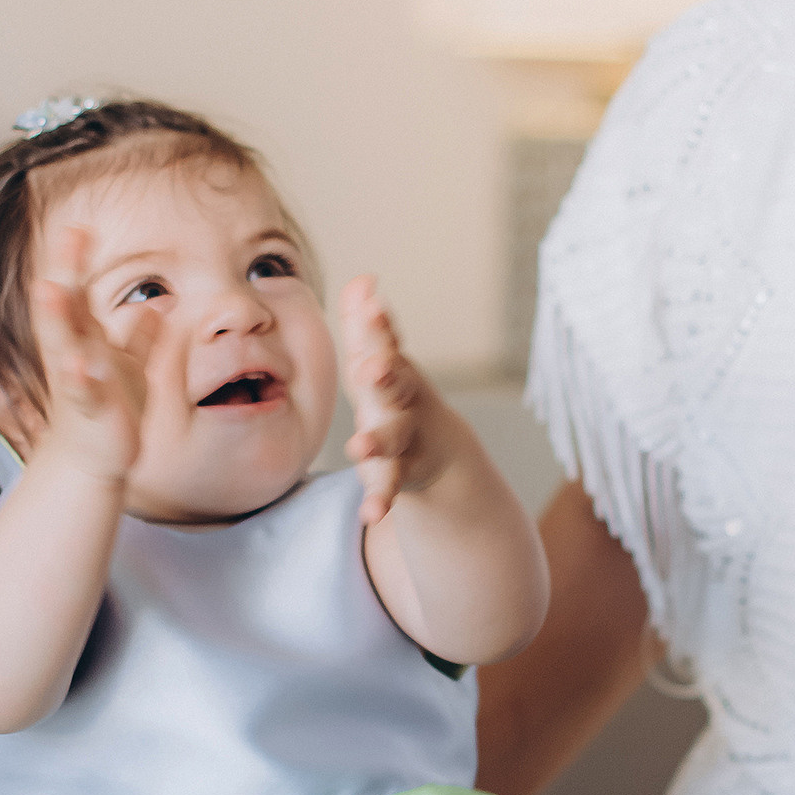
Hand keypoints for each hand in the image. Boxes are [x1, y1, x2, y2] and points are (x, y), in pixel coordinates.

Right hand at [28, 226, 163, 485]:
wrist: (92, 461)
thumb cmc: (110, 410)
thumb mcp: (130, 368)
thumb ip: (140, 337)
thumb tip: (156, 307)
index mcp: (83, 339)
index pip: (78, 293)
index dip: (78, 262)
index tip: (80, 227)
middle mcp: (72, 353)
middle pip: (65, 305)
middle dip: (66, 270)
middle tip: (69, 233)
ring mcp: (76, 380)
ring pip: (62, 343)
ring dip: (57, 316)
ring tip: (50, 287)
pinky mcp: (88, 410)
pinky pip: (82, 390)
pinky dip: (79, 376)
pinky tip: (79, 362)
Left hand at [341, 275, 445, 523]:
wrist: (438, 451)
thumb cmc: (395, 394)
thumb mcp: (380, 360)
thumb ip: (367, 325)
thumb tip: (362, 279)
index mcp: (391, 369)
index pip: (385, 342)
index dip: (378, 325)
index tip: (372, 304)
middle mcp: (402, 401)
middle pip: (395, 385)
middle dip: (385, 374)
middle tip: (371, 366)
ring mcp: (405, 439)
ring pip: (392, 439)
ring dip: (377, 442)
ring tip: (357, 448)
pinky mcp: (399, 474)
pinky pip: (389, 487)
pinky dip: (380, 500)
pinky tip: (371, 514)